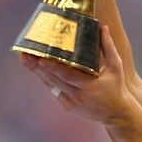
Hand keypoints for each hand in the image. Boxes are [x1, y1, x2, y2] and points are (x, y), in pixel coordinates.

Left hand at [20, 25, 134, 124]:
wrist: (117, 114)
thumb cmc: (117, 87)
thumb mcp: (115, 67)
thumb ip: (108, 47)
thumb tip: (103, 27)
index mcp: (89, 86)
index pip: (67, 75)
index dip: (52, 68)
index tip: (40, 59)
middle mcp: (78, 96)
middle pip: (53, 80)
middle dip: (38, 67)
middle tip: (25, 55)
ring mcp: (71, 103)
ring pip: (51, 86)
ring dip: (38, 73)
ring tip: (26, 60)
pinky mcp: (68, 107)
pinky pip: (55, 91)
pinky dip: (47, 80)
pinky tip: (38, 70)